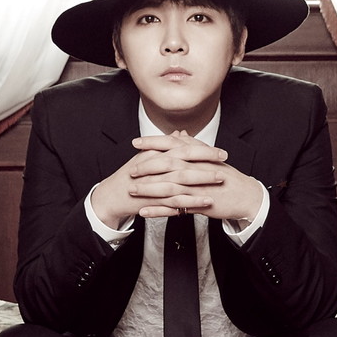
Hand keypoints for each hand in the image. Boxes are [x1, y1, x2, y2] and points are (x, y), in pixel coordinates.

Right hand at [90, 131, 224, 227]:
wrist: (112, 196)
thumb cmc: (131, 175)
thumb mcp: (147, 156)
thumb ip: (165, 145)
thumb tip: (180, 134)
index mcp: (156, 155)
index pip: (183, 149)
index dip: (203, 150)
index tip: (221, 152)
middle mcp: (155, 168)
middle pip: (184, 163)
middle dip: (206, 163)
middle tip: (224, 163)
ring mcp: (154, 185)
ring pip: (181, 182)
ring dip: (202, 181)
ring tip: (219, 181)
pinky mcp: (153, 201)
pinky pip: (175, 202)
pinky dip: (191, 202)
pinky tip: (206, 203)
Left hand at [131, 131, 262, 220]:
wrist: (246, 196)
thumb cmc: (226, 177)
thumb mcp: (210, 157)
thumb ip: (192, 147)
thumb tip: (179, 135)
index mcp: (199, 155)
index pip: (172, 145)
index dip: (153, 143)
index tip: (136, 142)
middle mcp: (197, 168)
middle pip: (167, 164)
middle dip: (146, 166)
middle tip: (130, 169)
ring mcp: (198, 187)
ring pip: (168, 186)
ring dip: (148, 189)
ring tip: (132, 190)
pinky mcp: (199, 204)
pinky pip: (175, 208)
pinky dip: (158, 210)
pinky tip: (144, 212)